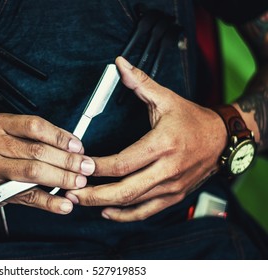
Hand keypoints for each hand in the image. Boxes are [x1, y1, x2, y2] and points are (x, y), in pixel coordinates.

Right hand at [0, 113, 94, 214]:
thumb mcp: (8, 137)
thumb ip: (36, 139)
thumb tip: (73, 146)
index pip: (35, 126)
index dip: (60, 137)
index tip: (79, 147)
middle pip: (37, 150)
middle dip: (67, 160)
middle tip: (86, 167)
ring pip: (33, 172)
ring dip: (61, 178)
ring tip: (79, 182)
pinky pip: (26, 196)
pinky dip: (49, 202)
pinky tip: (64, 204)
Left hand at [66, 56, 226, 221]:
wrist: (222, 141)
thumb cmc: (193, 120)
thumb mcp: (167, 98)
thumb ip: (140, 82)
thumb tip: (120, 64)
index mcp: (163, 144)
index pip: (123, 162)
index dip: (97, 167)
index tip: (79, 165)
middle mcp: (168, 169)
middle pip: (125, 190)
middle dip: (94, 194)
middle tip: (70, 191)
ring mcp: (172, 187)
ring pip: (133, 204)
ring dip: (104, 205)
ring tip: (80, 200)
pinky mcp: (174, 197)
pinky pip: (147, 212)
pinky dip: (125, 215)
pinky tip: (107, 212)